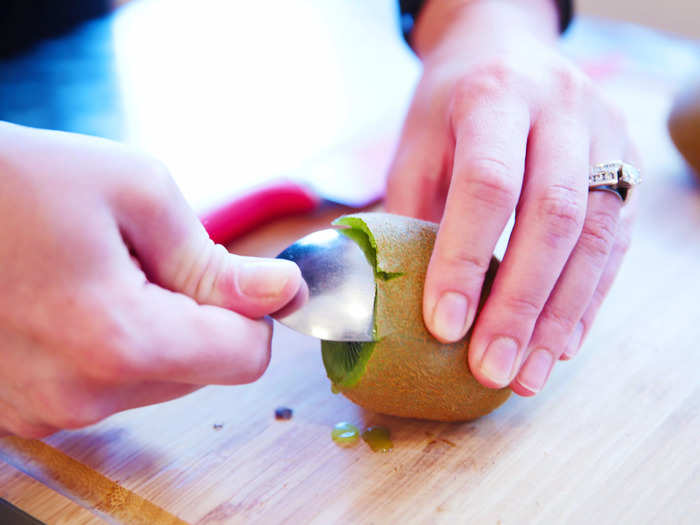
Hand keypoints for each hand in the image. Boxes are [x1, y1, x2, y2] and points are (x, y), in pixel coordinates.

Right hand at [0, 123, 301, 437]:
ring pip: (161, 381)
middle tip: (151, 260)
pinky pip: (112, 386)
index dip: (256, 314)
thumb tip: (282, 293)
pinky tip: (79, 302)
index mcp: (118, 339)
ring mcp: (45, 411)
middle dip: (202, 317)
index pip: (244, 359)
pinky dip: (119, 347)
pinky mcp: (25, 410)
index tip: (241, 278)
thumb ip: (217, 261)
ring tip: (105, 276)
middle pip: (205, 372)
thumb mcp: (138, 192)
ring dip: (161, 330)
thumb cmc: (20, 180)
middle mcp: (80, 394)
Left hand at [386, 0, 638, 394]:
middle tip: (490, 369)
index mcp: (494, 96)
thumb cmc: (450, 105)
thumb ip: (412, 213)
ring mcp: (605, 137)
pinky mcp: (628, 167)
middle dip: (520, 303)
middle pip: (555, 216)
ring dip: (559, 317)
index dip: (465, 259)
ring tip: (525, 375)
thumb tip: (400, 299)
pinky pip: (614, 244)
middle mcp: (562, 111)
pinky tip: (558, 344)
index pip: (488, 184)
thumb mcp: (417, 144)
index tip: (444, 327)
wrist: (507, 52)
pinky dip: (587, 301)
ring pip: (596, 237)